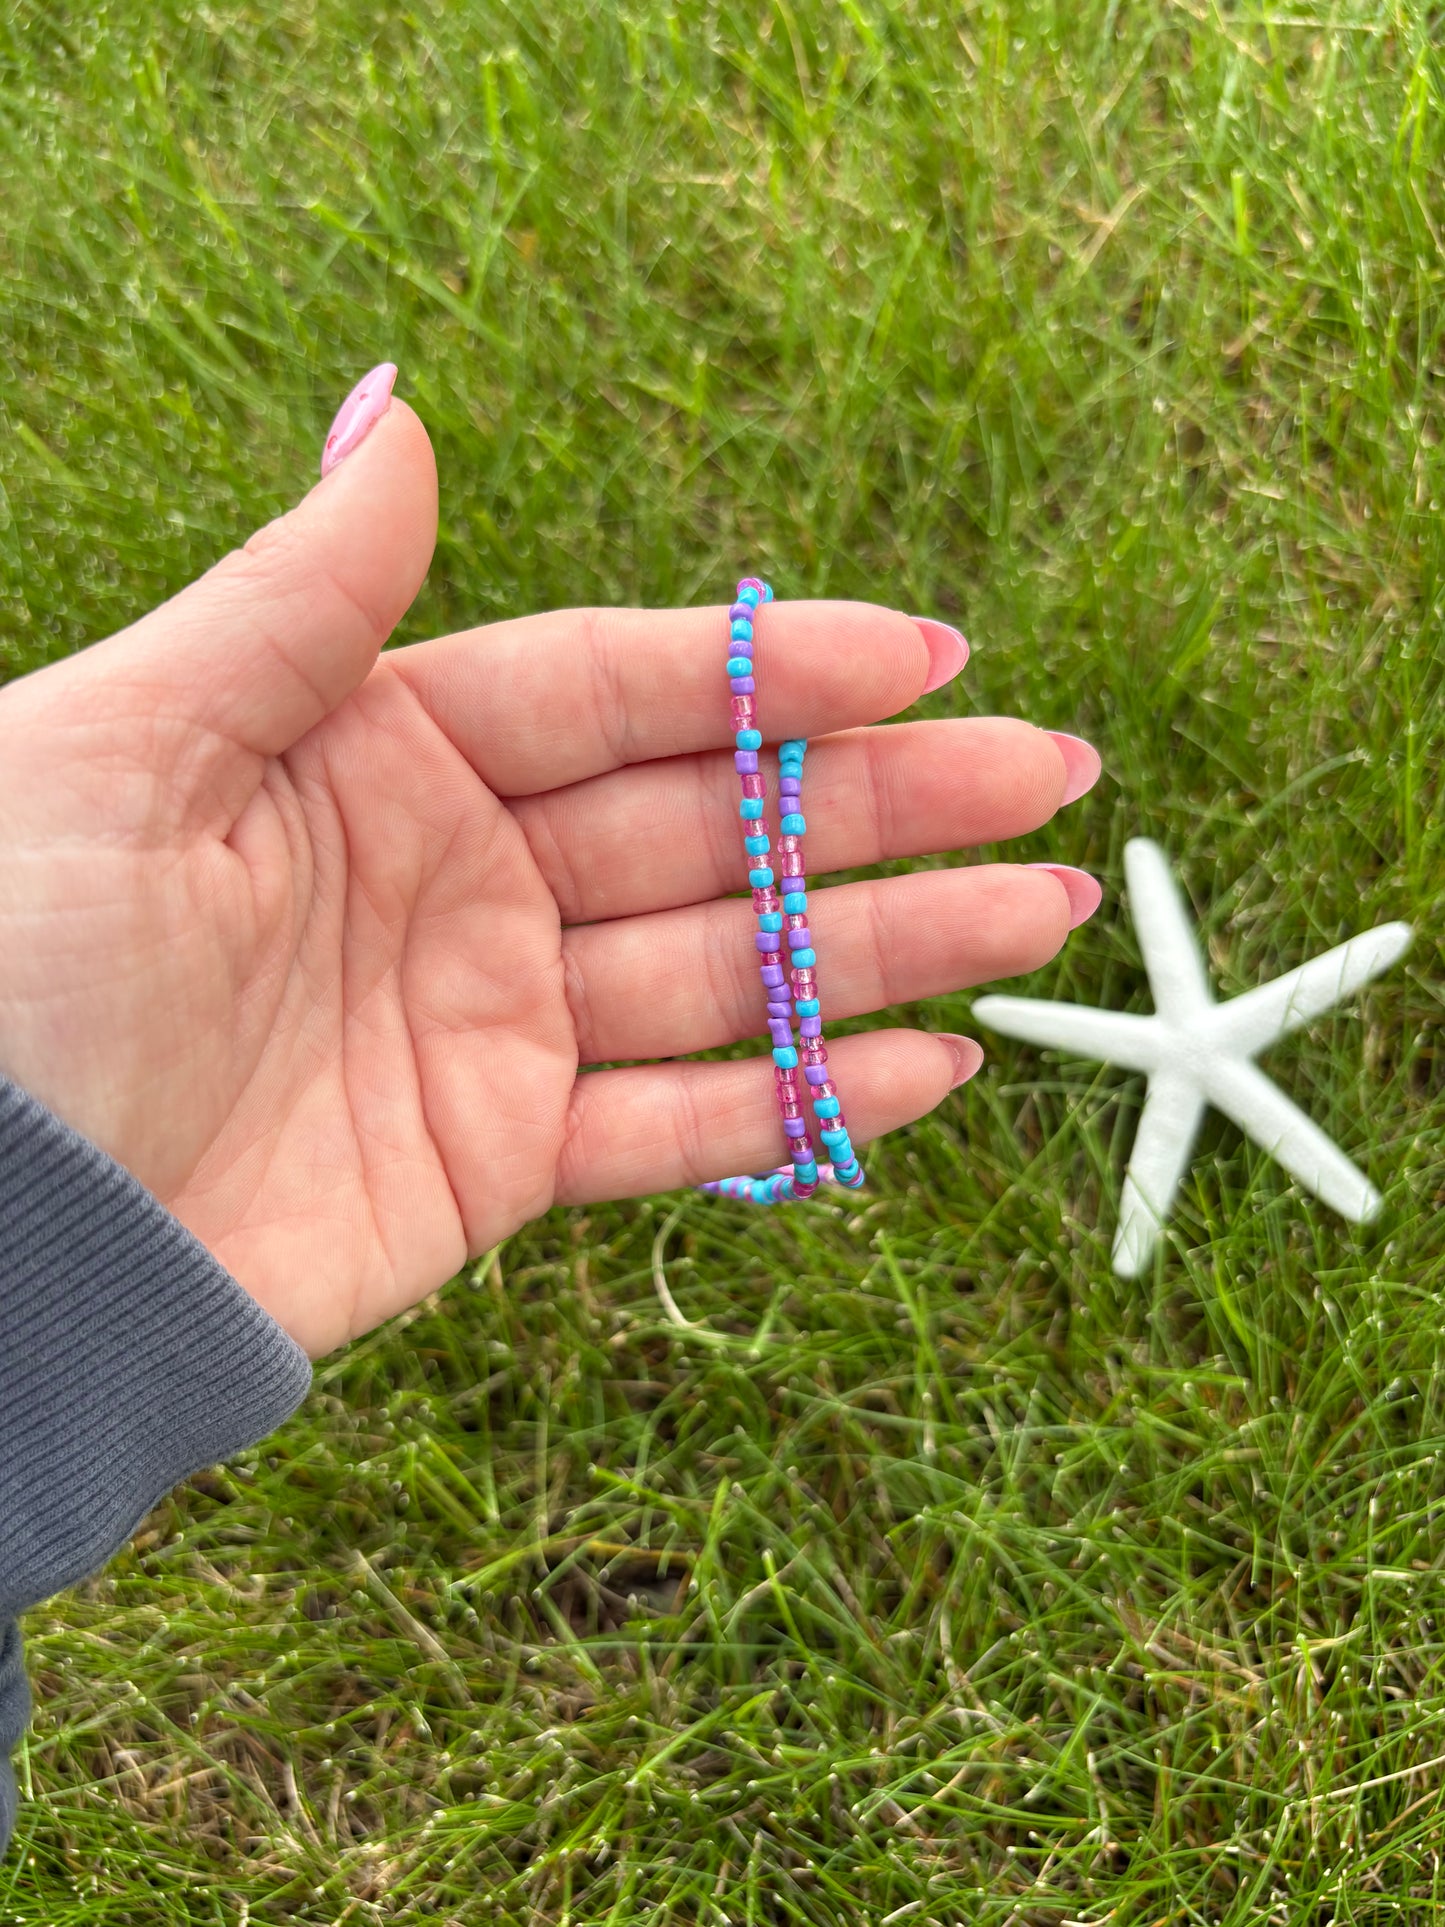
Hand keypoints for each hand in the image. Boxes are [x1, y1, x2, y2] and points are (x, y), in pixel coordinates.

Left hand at [0, 389, 1099, 1355]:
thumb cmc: (7, 961)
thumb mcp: (130, 742)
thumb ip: (302, 599)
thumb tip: (403, 418)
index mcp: (378, 751)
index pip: (618, 689)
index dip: (773, 670)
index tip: (927, 654)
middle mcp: (457, 877)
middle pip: (709, 822)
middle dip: (885, 801)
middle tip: (1051, 777)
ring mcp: (490, 1023)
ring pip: (725, 971)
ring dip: (888, 942)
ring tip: (1043, 910)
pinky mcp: (495, 1161)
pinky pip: (676, 1124)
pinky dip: (802, 1097)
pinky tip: (927, 1059)